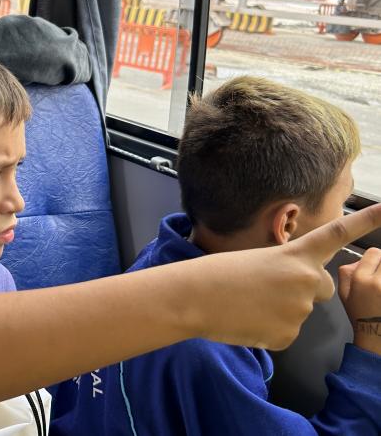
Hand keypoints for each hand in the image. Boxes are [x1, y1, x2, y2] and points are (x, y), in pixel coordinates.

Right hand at [188, 204, 380, 349]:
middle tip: (270, 289)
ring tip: (246, 304)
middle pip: (325, 287)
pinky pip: (283, 335)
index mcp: (296, 255)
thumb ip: (284, 271)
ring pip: (298, 313)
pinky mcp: (288, 336)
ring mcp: (300, 310)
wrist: (193, 297)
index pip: (336, 235)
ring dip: (278, 311)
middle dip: (306, 289)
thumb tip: (290, 295)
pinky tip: (244, 321)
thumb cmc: (215, 273)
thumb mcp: (255, 261)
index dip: (366, 221)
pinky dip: (266, 331)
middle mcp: (306, 280)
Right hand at [339, 247, 380, 354]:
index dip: (374, 258)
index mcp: (362, 279)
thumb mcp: (343, 294)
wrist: (377, 333)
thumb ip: (346, 272)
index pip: (374, 252)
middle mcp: (379, 281)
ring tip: (380, 286)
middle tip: (378, 276)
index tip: (373, 266)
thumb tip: (359, 261)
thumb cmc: (360, 314)